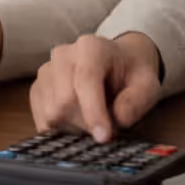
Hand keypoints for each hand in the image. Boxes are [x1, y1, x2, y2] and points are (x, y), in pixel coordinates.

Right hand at [30, 32, 163, 141]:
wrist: (117, 63)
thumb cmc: (131, 75)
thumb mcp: (147, 85)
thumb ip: (135, 101)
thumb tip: (117, 120)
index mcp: (91, 48)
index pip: (85, 80)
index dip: (93, 111)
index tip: (103, 137)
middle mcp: (62, 55)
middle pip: (62, 101)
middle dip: (85, 124)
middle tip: (104, 129)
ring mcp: (45, 71)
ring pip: (50, 113)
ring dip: (73, 128)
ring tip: (91, 120)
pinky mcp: (37, 88)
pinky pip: (41, 119)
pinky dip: (60, 129)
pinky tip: (77, 123)